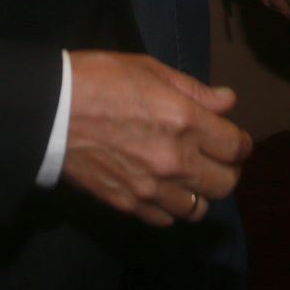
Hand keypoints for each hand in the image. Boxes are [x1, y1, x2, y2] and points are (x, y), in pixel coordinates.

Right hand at [61, 51, 250, 227]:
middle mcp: (174, 160)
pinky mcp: (128, 205)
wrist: (48, 111)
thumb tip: (228, 101)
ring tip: (188, 176)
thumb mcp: (148, 69)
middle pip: (226, 184)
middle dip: (227, 170)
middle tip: (215, 158)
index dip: (240, 144)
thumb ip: (193, 90)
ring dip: (199, 192)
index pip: (236, 147)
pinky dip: (171, 208)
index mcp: (184, 121)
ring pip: (199, 208)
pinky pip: (166, 220)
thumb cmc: (97, 79)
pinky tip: (162, 189)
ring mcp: (151, 188)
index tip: (233, 139)